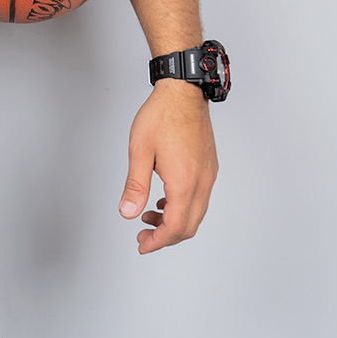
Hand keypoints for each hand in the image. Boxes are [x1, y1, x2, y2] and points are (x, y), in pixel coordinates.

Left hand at [119, 78, 218, 252]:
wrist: (183, 93)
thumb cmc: (161, 116)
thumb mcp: (139, 151)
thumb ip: (135, 185)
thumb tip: (127, 212)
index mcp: (184, 183)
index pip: (175, 227)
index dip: (158, 241)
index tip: (143, 244)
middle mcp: (201, 183)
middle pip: (188, 226)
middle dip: (166, 236)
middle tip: (143, 234)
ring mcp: (208, 175)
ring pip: (196, 213)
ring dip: (174, 221)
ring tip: (150, 215)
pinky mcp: (209, 167)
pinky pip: (200, 198)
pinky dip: (183, 207)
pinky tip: (164, 199)